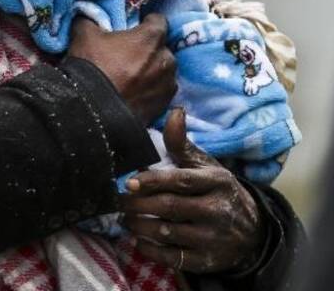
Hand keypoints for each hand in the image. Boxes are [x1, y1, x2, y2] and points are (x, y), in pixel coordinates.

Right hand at [68, 13, 176, 123]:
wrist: (92, 111)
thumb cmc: (92, 68)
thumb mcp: (84, 35)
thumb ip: (90, 20)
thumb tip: (87, 14)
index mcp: (151, 38)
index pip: (159, 21)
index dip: (145, 22)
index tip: (134, 28)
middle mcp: (166, 59)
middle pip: (161, 48)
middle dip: (148, 50)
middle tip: (128, 56)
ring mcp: (167, 84)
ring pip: (163, 71)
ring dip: (152, 71)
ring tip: (132, 78)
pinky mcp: (164, 105)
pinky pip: (160, 91)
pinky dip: (151, 90)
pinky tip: (134, 93)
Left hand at [119, 108, 265, 273]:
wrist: (253, 231)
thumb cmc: (216, 191)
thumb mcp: (205, 166)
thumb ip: (182, 144)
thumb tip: (175, 112)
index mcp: (217, 182)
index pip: (180, 180)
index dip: (152, 181)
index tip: (129, 182)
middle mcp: (218, 210)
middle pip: (170, 207)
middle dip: (138, 204)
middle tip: (119, 202)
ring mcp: (214, 238)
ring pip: (168, 232)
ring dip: (140, 226)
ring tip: (126, 219)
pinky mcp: (209, 261)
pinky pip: (174, 258)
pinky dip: (151, 250)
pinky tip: (138, 240)